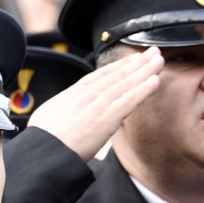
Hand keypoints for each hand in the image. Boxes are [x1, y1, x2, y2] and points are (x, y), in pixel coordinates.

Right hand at [25, 48, 160, 160]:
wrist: (45, 149)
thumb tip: (65, 113)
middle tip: (153, 52)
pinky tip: (155, 80)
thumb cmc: (45, 137)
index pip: (102, 74)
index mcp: (75, 92)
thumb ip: (65, 109)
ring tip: (158, 60)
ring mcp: (100, 104)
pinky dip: (143, 90)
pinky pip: (130, 100)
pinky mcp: (108, 118)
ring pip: (127, 83)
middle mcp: (89, 93)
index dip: (120, 65)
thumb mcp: (51, 114)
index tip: (132, 58)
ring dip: (145, 70)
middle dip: (137, 62)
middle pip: (118, 74)